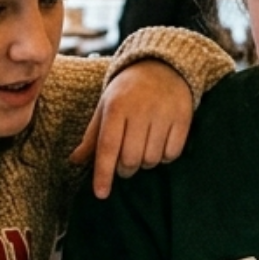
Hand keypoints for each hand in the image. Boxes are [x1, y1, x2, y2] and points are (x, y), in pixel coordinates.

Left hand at [71, 59, 192, 198]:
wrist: (163, 66)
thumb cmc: (128, 91)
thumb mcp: (105, 107)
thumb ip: (93, 136)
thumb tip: (75, 161)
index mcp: (116, 106)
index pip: (108, 146)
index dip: (103, 173)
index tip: (101, 194)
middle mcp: (140, 110)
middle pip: (131, 158)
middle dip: (125, 169)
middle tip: (124, 164)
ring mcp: (163, 114)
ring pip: (152, 159)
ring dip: (145, 162)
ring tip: (142, 149)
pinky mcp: (183, 118)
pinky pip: (172, 154)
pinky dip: (164, 156)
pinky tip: (159, 144)